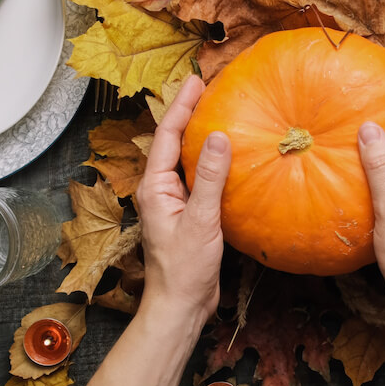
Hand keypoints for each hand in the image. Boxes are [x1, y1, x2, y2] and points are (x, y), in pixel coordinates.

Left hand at [135, 75, 231, 324]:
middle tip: (208, 87)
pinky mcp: (189, 213)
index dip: (181, 105)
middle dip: (188, 113)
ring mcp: (174, 201)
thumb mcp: (201, 220)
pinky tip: (229, 156)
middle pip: (172, 142)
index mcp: (155, 187)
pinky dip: (211, 161)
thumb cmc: (184, 269)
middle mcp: (161, 189)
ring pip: (185, 159)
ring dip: (199, 134)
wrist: (181, 305)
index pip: (166, 135)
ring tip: (219, 112)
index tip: (197, 81)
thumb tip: (219, 137)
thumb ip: (209, 178)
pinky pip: (199, 177)